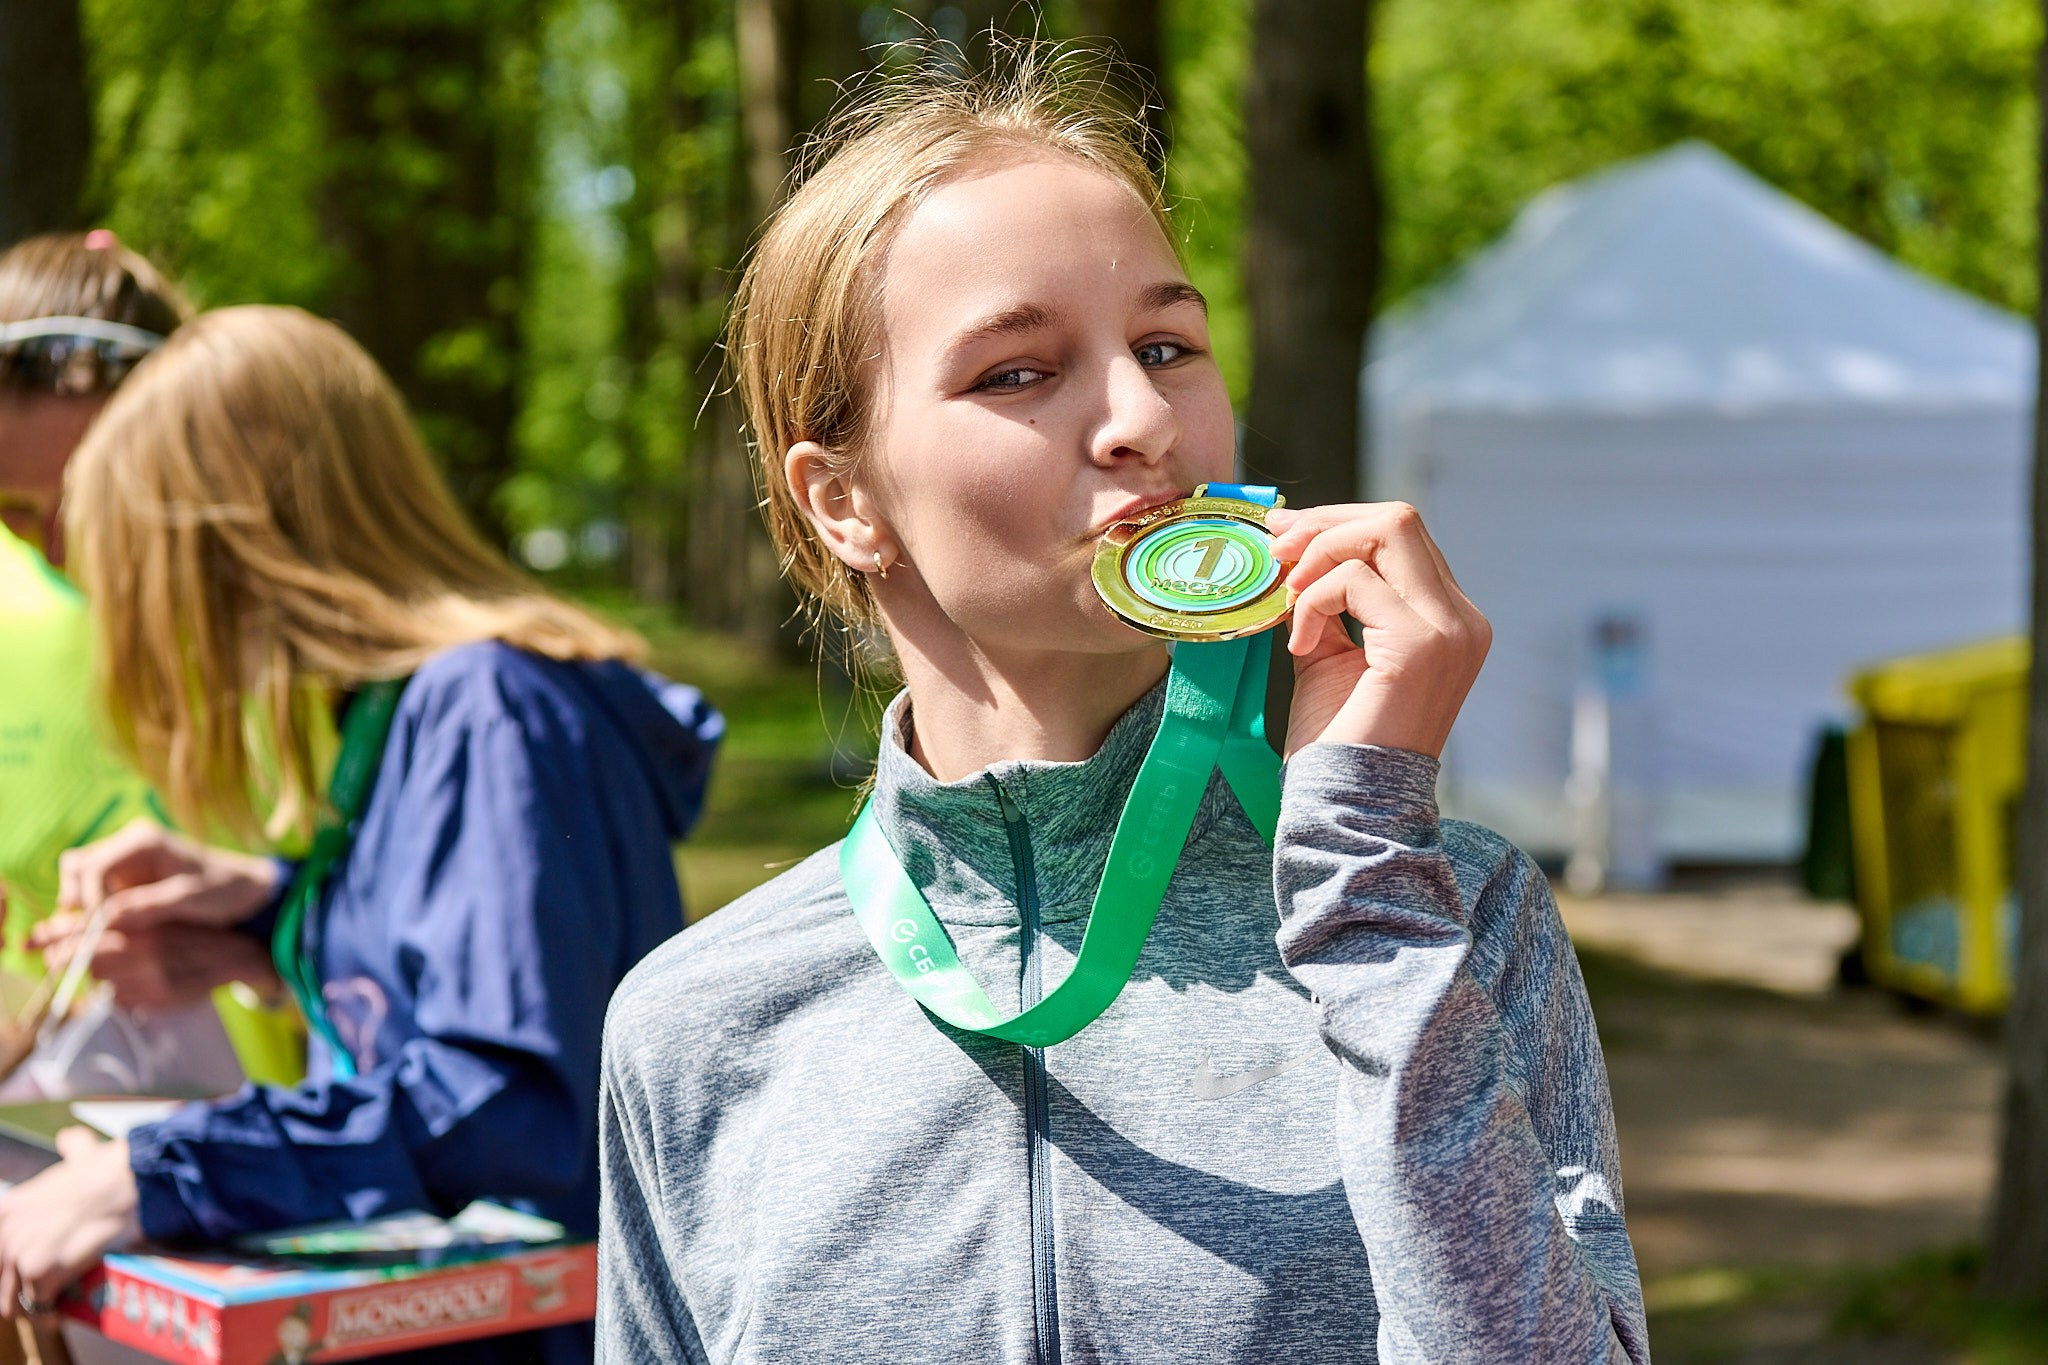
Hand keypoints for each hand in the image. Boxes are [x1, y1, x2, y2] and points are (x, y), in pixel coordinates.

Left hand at [0, 1128, 138, 1318]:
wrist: (128, 1181)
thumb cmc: (110, 1168)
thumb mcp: (80, 1156)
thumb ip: (72, 1149)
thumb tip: (72, 1139)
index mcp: (9, 1209)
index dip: (7, 1269)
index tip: (22, 1276)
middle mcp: (7, 1232)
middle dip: (15, 1292)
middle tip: (38, 1295)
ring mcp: (21, 1253)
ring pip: (9, 1301)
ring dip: (31, 1307)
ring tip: (49, 1307)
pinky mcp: (42, 1271)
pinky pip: (37, 1306)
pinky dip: (50, 1313)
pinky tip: (61, 1311)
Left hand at [34, 919, 281, 1011]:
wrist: (239, 954)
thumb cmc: (192, 931)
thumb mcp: (158, 914)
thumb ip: (120, 920)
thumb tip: (70, 927)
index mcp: (145, 924)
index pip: (86, 929)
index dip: (55, 934)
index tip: (35, 939)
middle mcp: (147, 951)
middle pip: (84, 958)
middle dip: (66, 958)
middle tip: (58, 957)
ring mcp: (152, 979)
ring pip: (99, 979)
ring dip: (96, 974)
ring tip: (112, 965)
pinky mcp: (159, 1000)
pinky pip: (121, 998)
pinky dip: (119, 991)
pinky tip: (134, 981)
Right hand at [40, 820, 277, 937]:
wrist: (248, 890)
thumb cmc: (226, 889)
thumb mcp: (191, 898)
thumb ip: (149, 905)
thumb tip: (105, 917)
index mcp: (144, 840)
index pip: (93, 866)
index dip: (88, 898)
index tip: (97, 927)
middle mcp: (129, 845)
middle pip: (76, 866)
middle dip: (76, 898)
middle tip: (88, 931)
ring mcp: (125, 862)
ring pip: (79, 879)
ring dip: (81, 905)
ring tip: (96, 933)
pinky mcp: (126, 879)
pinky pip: (94, 892)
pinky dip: (92, 910)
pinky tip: (106, 931)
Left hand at [1265, 502, 1489, 759]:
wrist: (1348, 804)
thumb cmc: (1337, 739)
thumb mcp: (1329, 651)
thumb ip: (1324, 598)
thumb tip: (1291, 540)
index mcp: (1449, 619)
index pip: (1402, 537)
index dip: (1339, 523)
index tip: (1285, 532)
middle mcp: (1462, 619)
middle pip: (1399, 520)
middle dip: (1327, 523)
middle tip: (1276, 547)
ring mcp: (1450, 630)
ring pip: (1387, 531)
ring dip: (1320, 553)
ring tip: (1288, 597)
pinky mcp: (1422, 645)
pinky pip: (1356, 580)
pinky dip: (1314, 600)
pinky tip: (1300, 644)